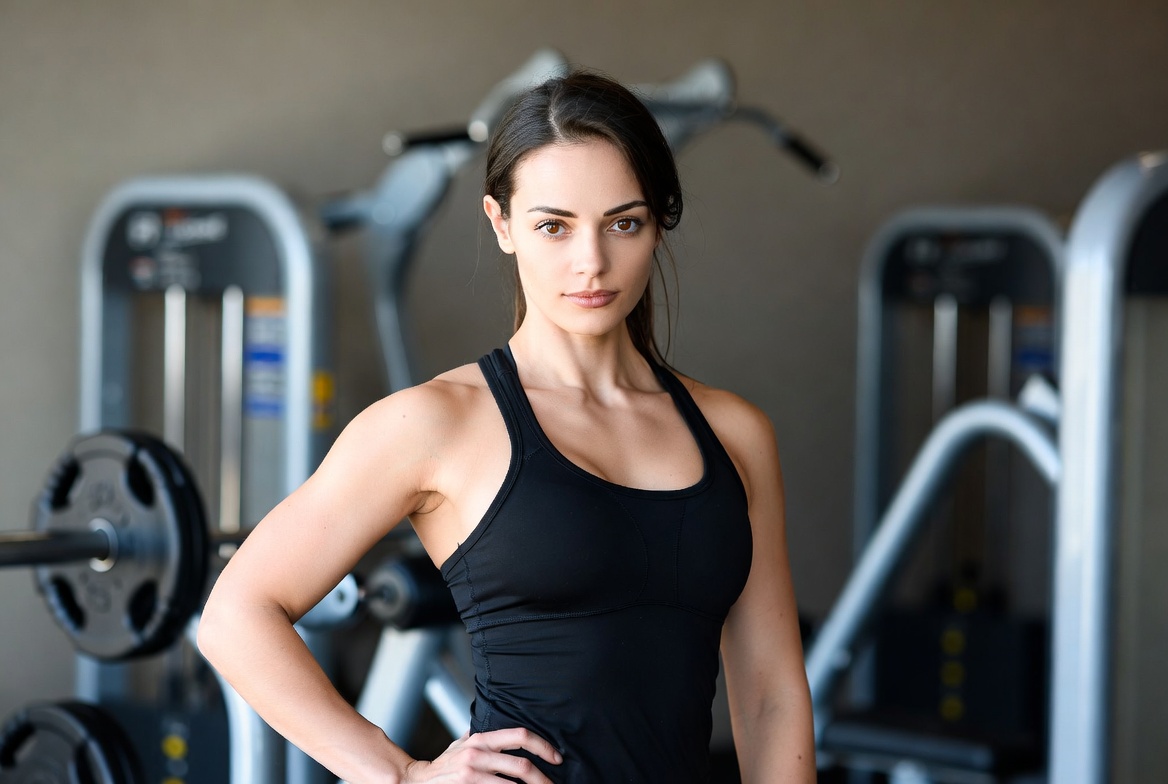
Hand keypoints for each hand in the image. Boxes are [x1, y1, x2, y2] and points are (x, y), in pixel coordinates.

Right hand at [401, 728, 561, 781]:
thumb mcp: (462, 743)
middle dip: (543, 778)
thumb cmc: (446, 764)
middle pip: (522, 765)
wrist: (419, 780)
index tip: (556, 757)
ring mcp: (473, 772)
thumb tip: (501, 725)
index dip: (543, 746)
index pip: (520, 736)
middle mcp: (478, 753)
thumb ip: (481, 735)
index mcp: (482, 738)